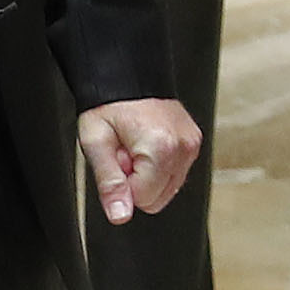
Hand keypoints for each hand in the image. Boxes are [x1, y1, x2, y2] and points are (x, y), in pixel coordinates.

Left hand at [79, 98, 202, 220]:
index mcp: (161, 147)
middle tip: (124, 152)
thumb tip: (120, 216)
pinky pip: (175, 173)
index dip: (122, 184)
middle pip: (158, 198)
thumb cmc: (109, 104)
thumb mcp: (96, 143)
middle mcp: (183, 147)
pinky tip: (145, 142)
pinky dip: (159, 164)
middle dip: (137, 181)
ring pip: (168, 189)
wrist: (128, 74)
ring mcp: (192, 144)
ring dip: (147, 174)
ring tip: (134, 145)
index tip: (117, 158)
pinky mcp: (194, 143)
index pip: (143, 199)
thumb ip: (109, 183)